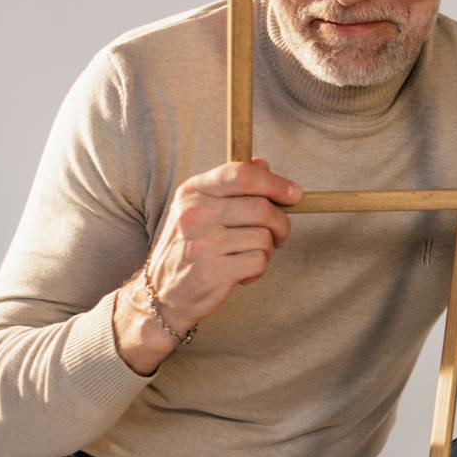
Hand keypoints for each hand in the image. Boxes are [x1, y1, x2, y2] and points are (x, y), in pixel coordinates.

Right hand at [114, 158, 301, 372]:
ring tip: (249, 256)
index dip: (275, 183)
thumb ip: (232, 186)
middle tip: (277, 235)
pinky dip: (258, 270)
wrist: (162, 292)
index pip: (240, 174)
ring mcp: (201, 243)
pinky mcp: (211, 272)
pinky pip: (258, 261)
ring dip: (267, 250)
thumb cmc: (190, 246)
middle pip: (262, 207)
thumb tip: (263, 164)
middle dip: (280, 223)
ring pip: (264, 237)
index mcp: (193, 191)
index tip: (294, 194)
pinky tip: (241, 273)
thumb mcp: (202, 208)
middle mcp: (194, 214)